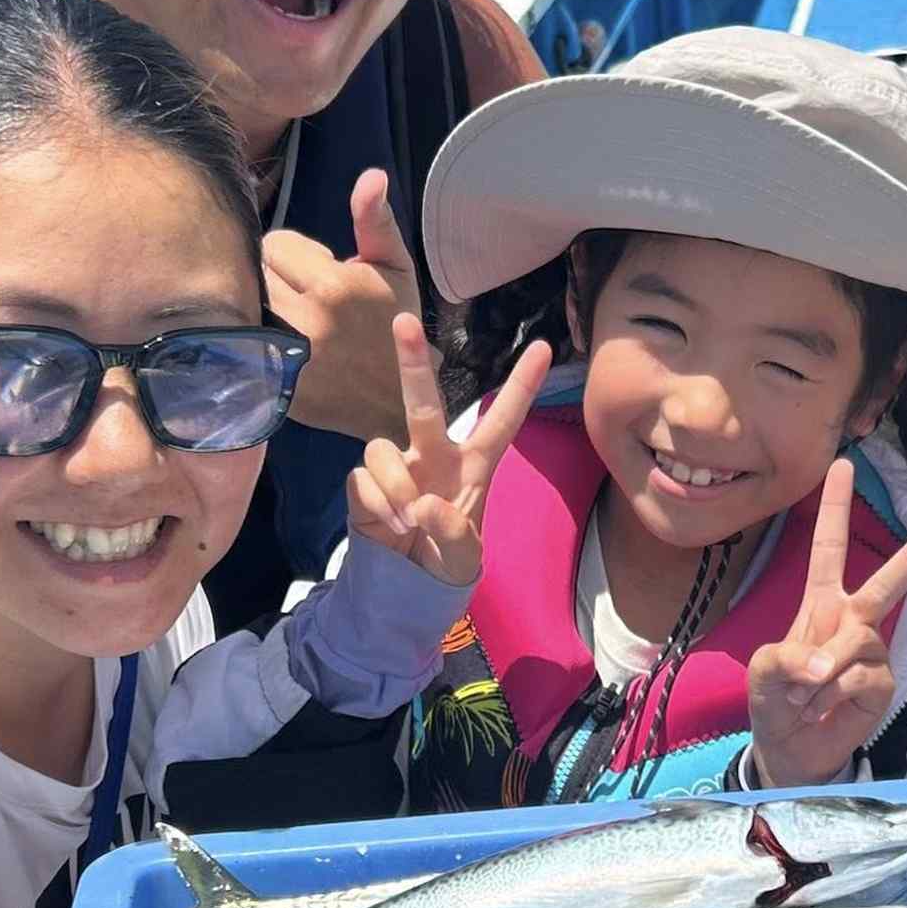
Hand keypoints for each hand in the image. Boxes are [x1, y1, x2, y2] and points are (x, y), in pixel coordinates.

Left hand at [263, 170, 429, 442]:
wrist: (397, 398)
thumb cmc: (395, 323)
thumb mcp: (395, 268)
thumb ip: (375, 221)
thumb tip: (372, 174)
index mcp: (334, 285)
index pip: (275, 243)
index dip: (295, 255)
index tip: (318, 274)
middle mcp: (304, 319)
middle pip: (253, 269)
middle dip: (274, 277)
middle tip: (301, 295)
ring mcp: (283, 354)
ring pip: (240, 302)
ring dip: (258, 304)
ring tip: (286, 317)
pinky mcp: (269, 380)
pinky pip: (236, 340)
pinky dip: (247, 337)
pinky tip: (273, 343)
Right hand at [343, 315, 542, 585]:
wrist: (407, 586)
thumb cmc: (448, 562)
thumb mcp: (466, 560)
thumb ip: (456, 535)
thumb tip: (425, 504)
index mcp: (474, 466)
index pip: (502, 421)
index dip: (521, 385)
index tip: (542, 346)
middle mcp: (434, 455)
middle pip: (424, 403)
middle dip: (413, 361)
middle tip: (404, 321)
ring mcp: (398, 466)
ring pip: (383, 447)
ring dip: (395, 484)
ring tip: (408, 519)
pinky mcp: (365, 483)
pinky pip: (363, 480)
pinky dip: (378, 504)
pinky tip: (390, 525)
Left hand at [746, 458, 906, 787]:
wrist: (790, 750)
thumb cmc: (775, 700)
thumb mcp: (763, 670)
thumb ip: (786, 658)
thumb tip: (822, 666)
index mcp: (821, 604)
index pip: (829, 547)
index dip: (836, 507)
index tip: (844, 465)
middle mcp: (852, 620)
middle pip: (885, 582)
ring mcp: (872, 652)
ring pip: (857, 641)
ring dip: (822, 670)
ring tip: (804, 696)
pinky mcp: (883, 683)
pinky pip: (861, 676)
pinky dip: (833, 693)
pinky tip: (822, 708)